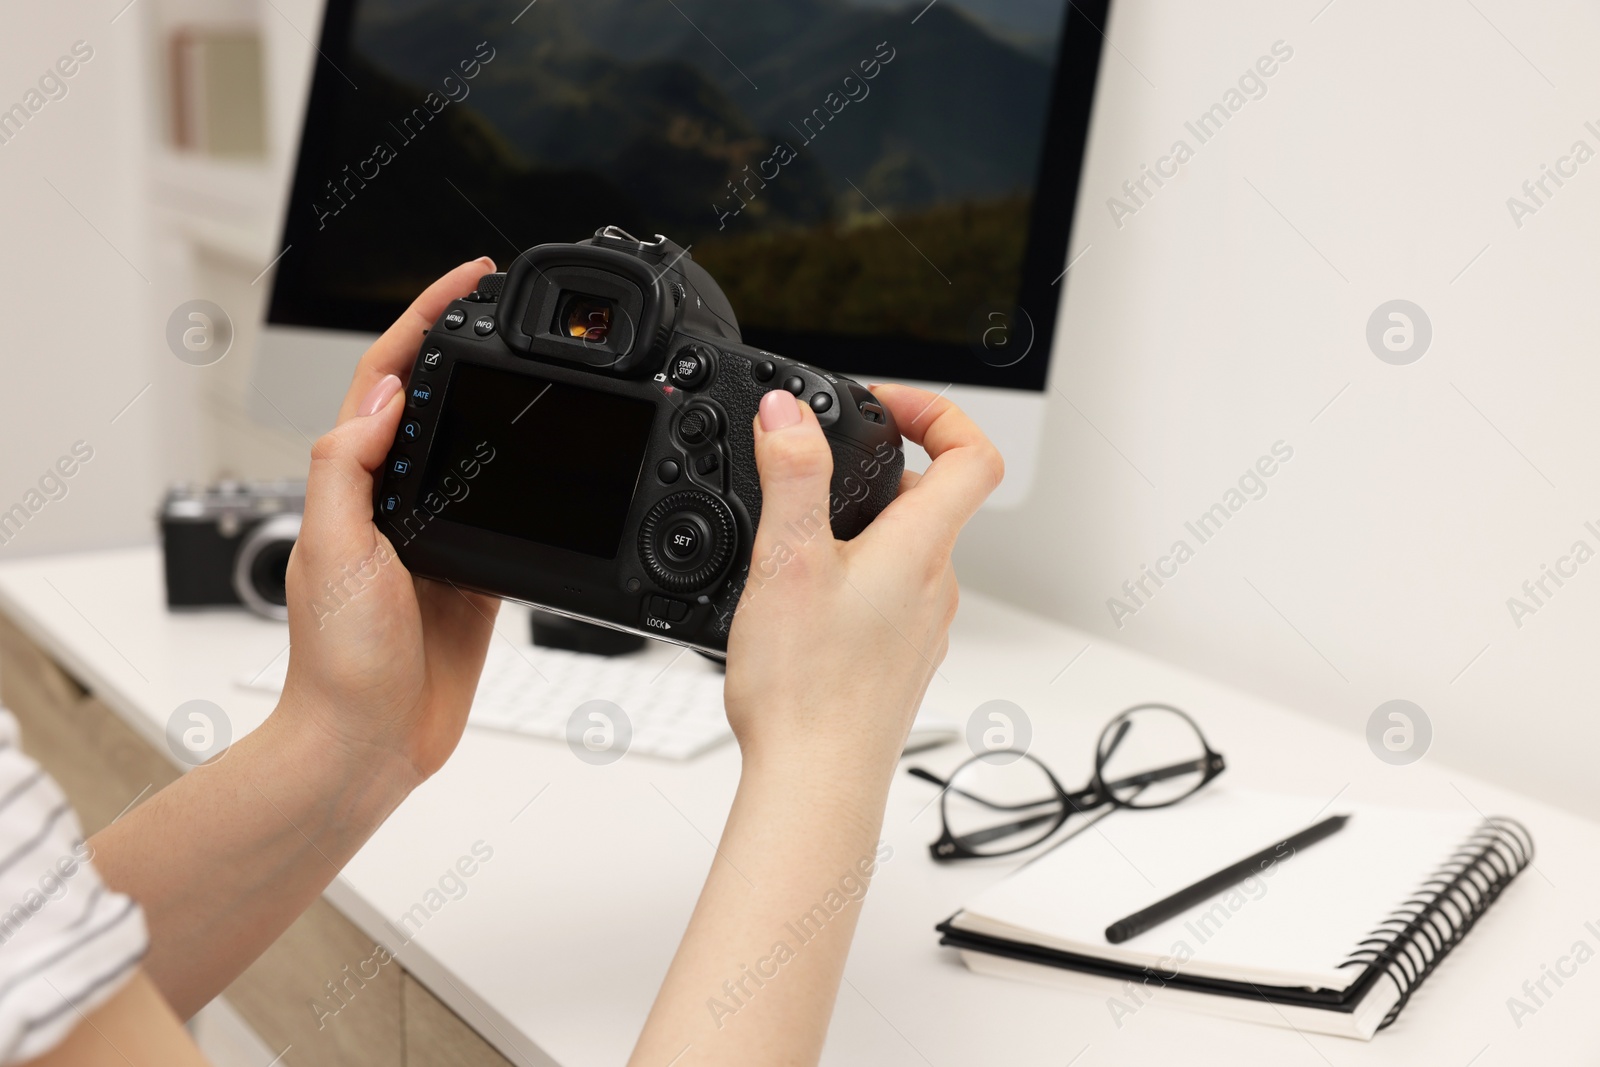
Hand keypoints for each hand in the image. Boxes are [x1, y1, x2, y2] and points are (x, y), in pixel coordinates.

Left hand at [276, 258, 501, 782]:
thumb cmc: (334, 661)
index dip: (424, 321)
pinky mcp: (476, 575)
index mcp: (354, 483)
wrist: (366, 745)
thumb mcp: (333, 548)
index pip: (388, 379)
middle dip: (468, 346)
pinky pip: (510, 514)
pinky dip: (531, 482)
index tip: (468, 282)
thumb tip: (384, 392)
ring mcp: (438, 537)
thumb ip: (349, 466)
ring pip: (478, 452)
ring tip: (538, 364)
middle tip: (510, 307)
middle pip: (437, 402)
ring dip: (503, 405)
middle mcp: (394, 503)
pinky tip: (553, 463)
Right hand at [724, 384, 1003, 780]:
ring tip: (794, 549)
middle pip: (929, 500)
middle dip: (871, 475)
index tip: (887, 405)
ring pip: (904, 552)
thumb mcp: (787, 562)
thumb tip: (788, 412)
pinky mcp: (899, 661)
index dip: (938, 412)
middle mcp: (936, 586)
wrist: (816, 785)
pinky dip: (853, 582)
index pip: (973, 454)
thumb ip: (792, 476)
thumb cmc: (808, 689)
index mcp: (920, 549)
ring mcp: (922, 628)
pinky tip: (802, 608)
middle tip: (811, 477)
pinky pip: (888, 599)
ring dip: (858, 531)